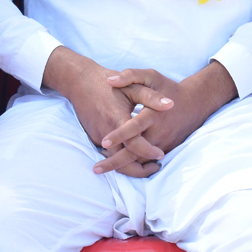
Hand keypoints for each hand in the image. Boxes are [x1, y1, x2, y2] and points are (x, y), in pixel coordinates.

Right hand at [42, 46, 174, 176]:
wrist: (81, 82)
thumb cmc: (110, 83)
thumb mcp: (133, 86)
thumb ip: (151, 97)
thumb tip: (171, 104)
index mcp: (117, 118)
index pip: (133, 144)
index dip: (148, 151)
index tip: (161, 154)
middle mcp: (106, 131)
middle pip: (122, 160)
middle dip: (140, 170)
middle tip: (157, 167)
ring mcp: (98, 136)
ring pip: (114, 159)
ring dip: (131, 166)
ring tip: (150, 164)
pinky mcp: (93, 137)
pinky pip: (109, 152)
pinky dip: (121, 157)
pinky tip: (135, 154)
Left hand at [94, 61, 237, 175]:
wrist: (194, 103)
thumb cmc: (168, 87)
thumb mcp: (151, 76)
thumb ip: (131, 75)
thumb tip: (110, 80)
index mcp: (152, 114)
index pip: (135, 127)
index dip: (119, 135)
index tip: (103, 142)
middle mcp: (158, 132)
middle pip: (135, 152)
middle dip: (115, 162)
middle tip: (96, 169)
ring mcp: (163, 143)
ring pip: (140, 160)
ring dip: (122, 165)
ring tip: (101, 168)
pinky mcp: (165, 149)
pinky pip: (147, 160)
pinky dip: (132, 164)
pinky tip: (116, 163)